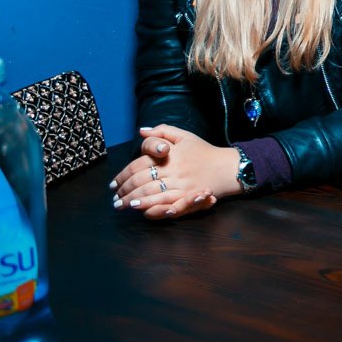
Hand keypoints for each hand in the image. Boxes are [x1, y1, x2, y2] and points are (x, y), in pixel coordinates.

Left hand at [110, 125, 237, 218]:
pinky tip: (143, 210)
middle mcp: (173, 170)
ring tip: (123, 205)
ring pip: (151, 193)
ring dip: (134, 200)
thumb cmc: (204, 151)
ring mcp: (180, 185)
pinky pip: (167, 204)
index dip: (123, 175)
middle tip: (115, 199)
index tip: (114, 184)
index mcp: (169, 155)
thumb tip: (142, 130)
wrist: (227, 167)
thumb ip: (162, 131)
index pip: (138, 165)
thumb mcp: (185, 136)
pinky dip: (153, 208)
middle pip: (141, 181)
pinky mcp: (188, 197)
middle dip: (125, 191)